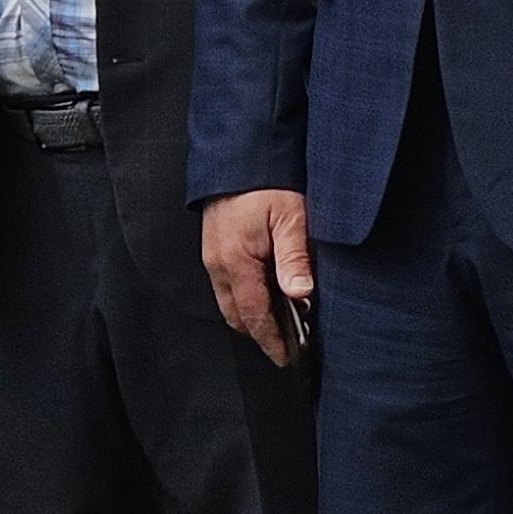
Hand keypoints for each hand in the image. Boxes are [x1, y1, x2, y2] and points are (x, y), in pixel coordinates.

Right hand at [201, 189, 315, 365]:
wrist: (239, 156)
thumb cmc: (268, 183)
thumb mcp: (291, 217)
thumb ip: (294, 258)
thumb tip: (299, 295)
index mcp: (236, 261)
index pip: (254, 313)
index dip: (270, 339)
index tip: (285, 357)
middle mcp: (218, 264)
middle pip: (237, 314)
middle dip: (258, 334)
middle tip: (284, 347)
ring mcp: (212, 256)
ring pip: (229, 300)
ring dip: (250, 316)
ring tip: (279, 326)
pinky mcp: (214, 247)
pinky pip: (227, 284)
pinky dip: (244, 298)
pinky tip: (265, 295)